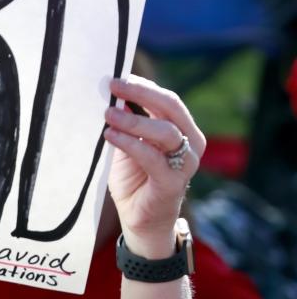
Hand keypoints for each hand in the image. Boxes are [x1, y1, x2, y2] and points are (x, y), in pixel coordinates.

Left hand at [103, 75, 204, 257]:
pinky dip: (130, 143)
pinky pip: (152, 157)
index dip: (144, 86)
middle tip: (113, 85)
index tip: (117, 77)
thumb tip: (113, 94)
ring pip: (164, 131)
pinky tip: (111, 135)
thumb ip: (127, 124)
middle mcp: (191, 143)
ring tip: (108, 114)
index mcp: (182, 130)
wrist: (141, 222)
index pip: (167, 100)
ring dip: (134, 119)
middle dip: (141, 93)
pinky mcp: (174, 182)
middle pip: (170, 107)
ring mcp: (186, 163)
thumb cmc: (135, 182)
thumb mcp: (129, 146)